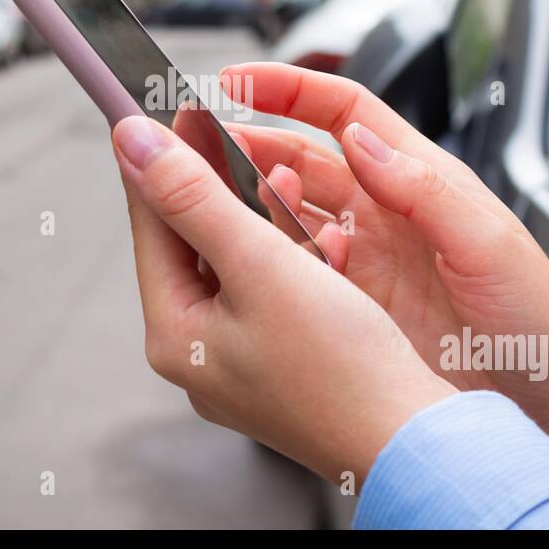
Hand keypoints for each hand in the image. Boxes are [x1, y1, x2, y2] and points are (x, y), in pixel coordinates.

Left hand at [112, 114, 454, 483]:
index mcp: (176, 334)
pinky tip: (324, 236)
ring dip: (261, 214)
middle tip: (227, 127)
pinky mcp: (283, 362)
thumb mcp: (259, 264)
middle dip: (217, 183)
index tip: (173, 105)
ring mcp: (240, 363)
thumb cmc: (342, 367)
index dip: (162, 156)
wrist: (416, 443)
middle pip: (193, 242)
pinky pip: (274, 289)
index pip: (151, 223)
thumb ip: (193, 197)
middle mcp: (199, 354)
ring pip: (238, 262)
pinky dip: (294, 255)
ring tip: (284, 176)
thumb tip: (132, 144)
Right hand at [221, 63, 548, 476]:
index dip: (288, 90)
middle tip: (200, 147)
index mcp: (418, 178)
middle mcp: (382, 213)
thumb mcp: (488, 242)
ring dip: (253, 205)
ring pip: (287, 216)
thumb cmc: (538, 318)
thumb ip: (423, 188)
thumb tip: (358, 140)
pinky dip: (275, 264)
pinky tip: (269, 269)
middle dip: (248, 146)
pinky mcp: (351, 308)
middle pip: (299, 160)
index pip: (342, 112)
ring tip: (224, 205)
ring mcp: (363, 262)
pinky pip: (296, 274)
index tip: (235, 81)